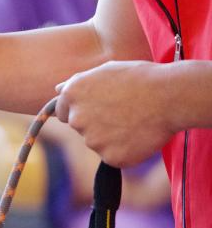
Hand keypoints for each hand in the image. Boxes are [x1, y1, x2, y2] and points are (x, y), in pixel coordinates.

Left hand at [54, 61, 175, 166]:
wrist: (171, 96)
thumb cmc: (141, 79)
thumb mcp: (106, 71)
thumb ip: (79, 82)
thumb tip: (57, 89)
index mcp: (71, 95)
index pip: (64, 113)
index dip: (83, 111)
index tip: (101, 108)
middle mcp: (77, 118)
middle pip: (80, 129)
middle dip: (96, 124)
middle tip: (123, 113)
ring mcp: (92, 140)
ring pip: (97, 143)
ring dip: (112, 137)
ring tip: (134, 121)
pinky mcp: (110, 157)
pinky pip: (114, 157)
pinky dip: (125, 151)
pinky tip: (139, 135)